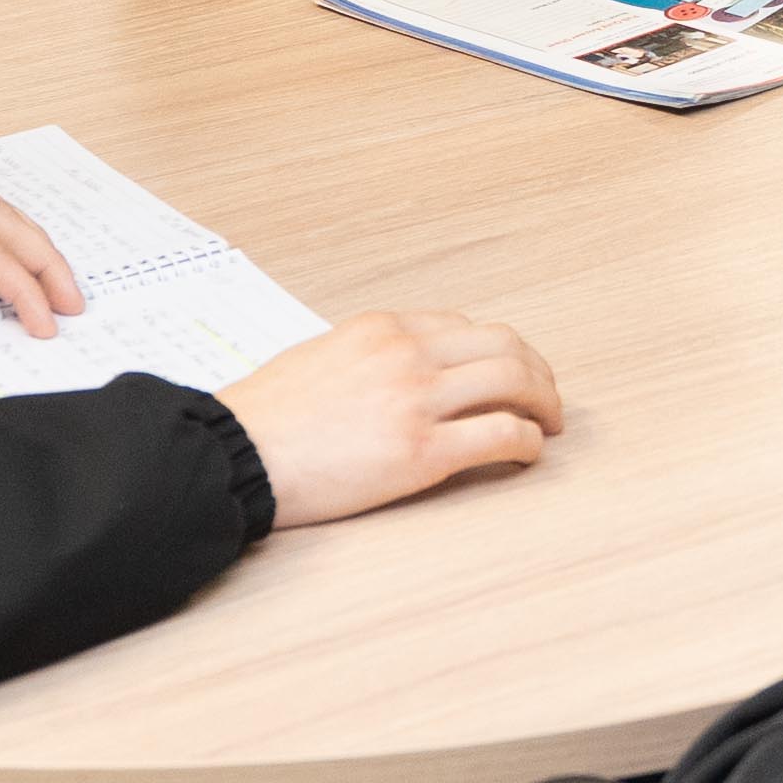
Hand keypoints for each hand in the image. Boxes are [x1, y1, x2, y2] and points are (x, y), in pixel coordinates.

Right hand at [221, 309, 565, 523]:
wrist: (233, 454)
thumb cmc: (264, 417)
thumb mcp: (318, 357)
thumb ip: (366, 356)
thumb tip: (394, 372)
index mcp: (382, 328)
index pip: (465, 327)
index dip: (499, 351)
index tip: (508, 372)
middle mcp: (408, 353)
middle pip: (505, 346)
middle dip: (537, 372)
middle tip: (546, 399)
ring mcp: (418, 399)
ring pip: (516, 382)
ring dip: (544, 403)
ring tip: (549, 426)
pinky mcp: (423, 450)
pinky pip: (503, 434)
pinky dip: (528, 442)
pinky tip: (529, 454)